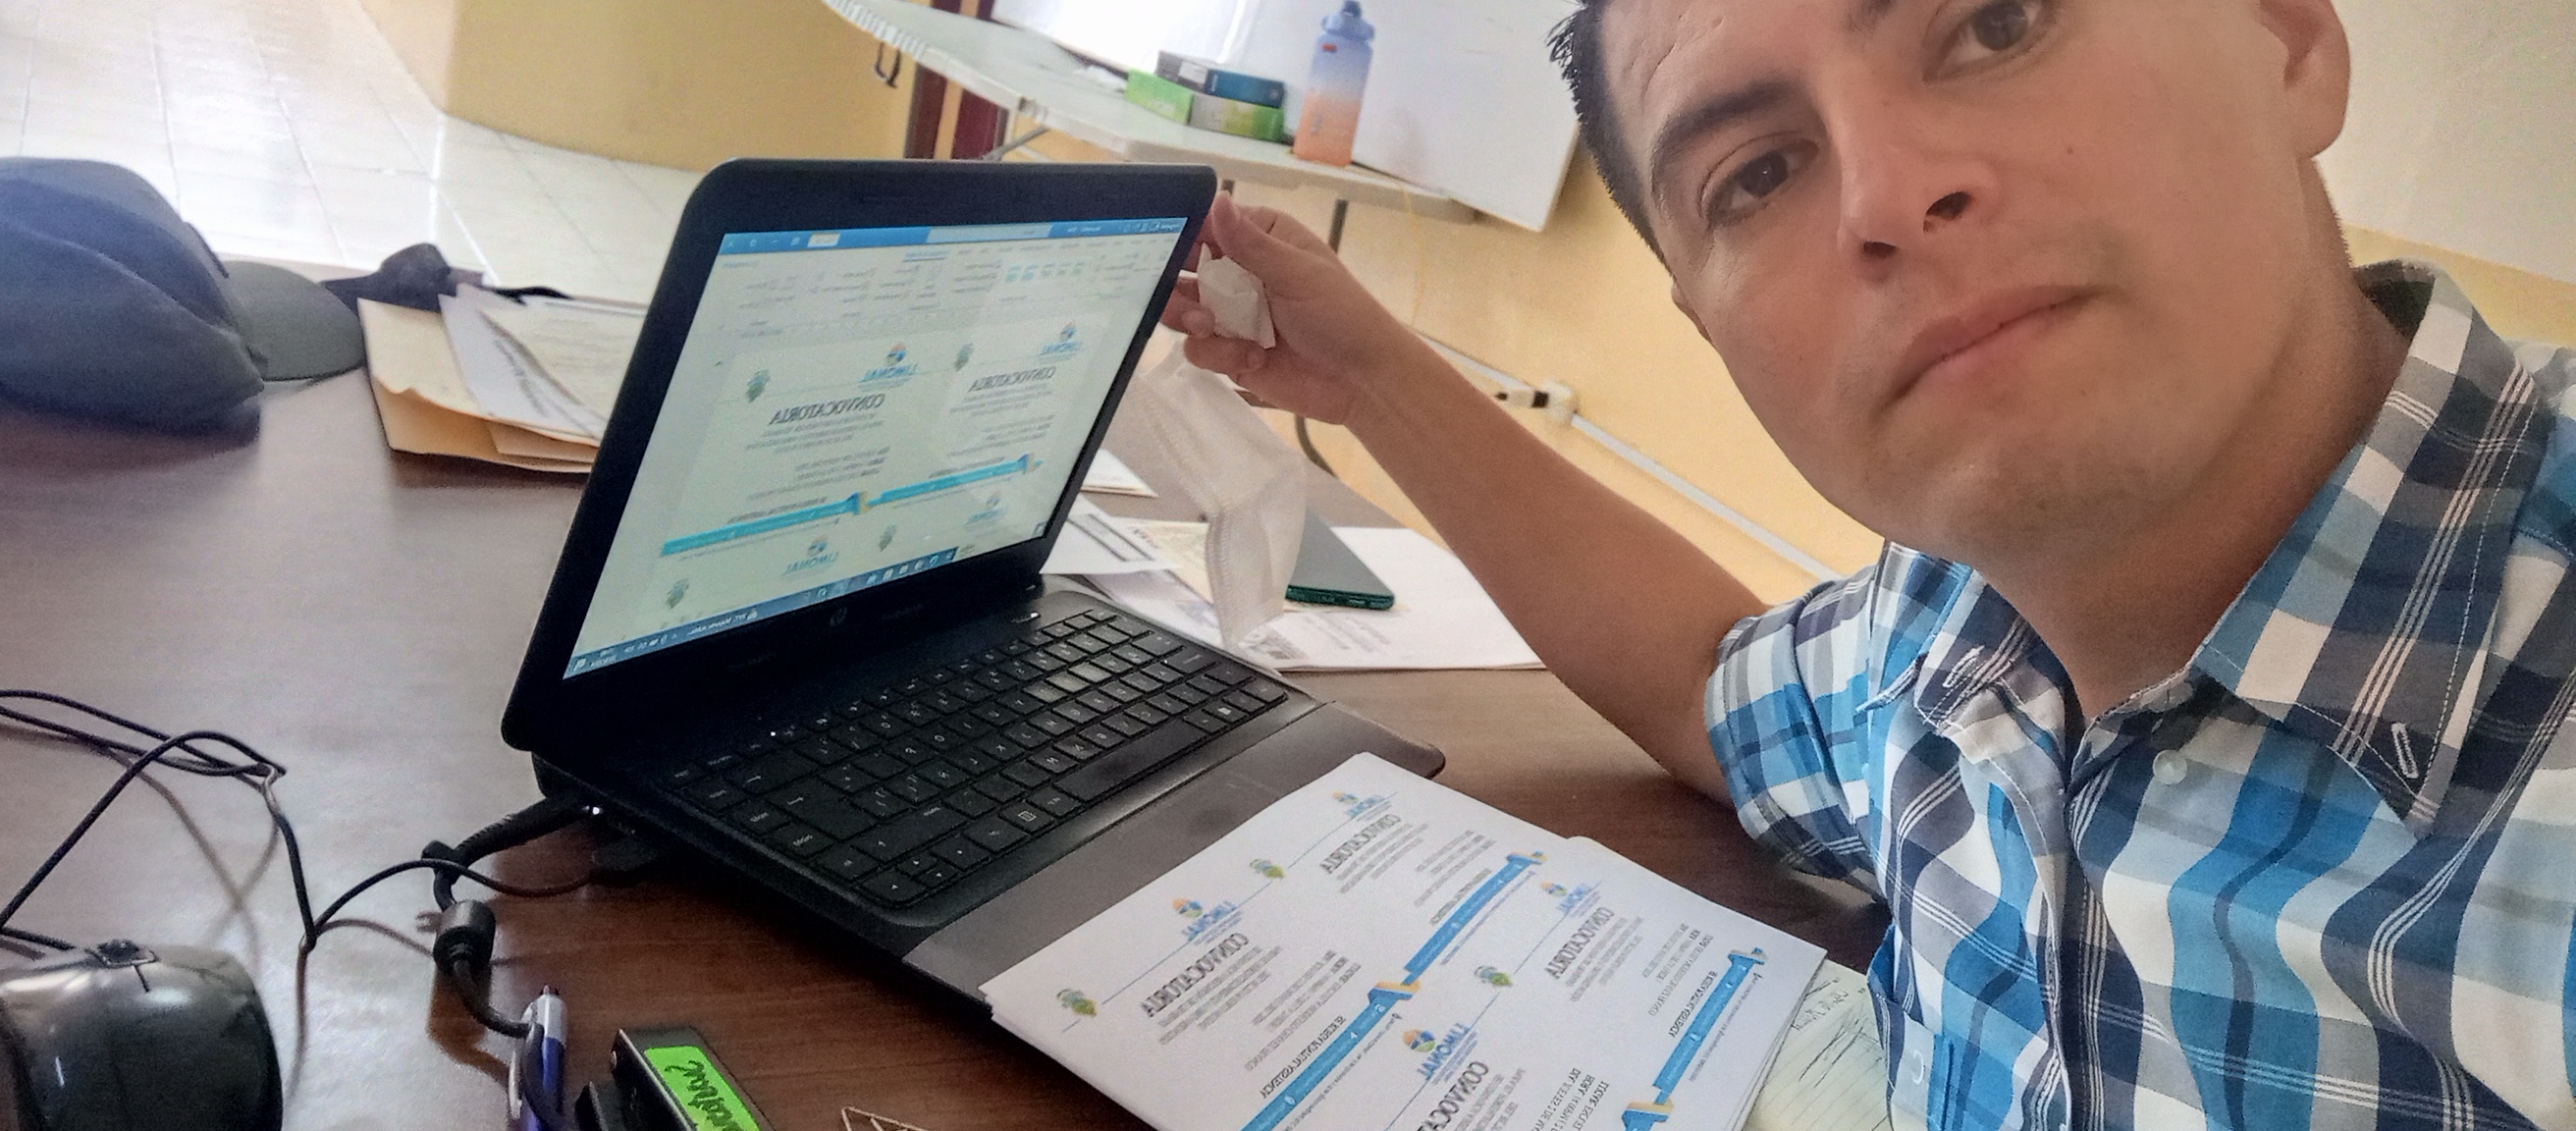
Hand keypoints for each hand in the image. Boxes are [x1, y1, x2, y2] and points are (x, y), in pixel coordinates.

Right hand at [1158, 195, 1425, 425]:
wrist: (1361, 382)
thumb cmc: (1339, 315)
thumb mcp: (1296, 273)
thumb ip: (1250, 243)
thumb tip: (1218, 198)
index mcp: (1261, 241)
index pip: (1208, 226)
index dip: (1181, 235)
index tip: (1160, 246)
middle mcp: (1241, 274)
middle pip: (1184, 271)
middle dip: (1174, 286)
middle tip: (1184, 301)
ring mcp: (1233, 316)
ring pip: (1184, 312)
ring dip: (1191, 321)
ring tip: (1210, 328)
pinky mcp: (1231, 354)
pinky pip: (1200, 351)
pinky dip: (1218, 355)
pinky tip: (1253, 359)